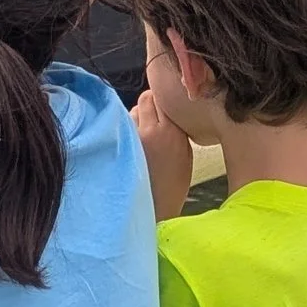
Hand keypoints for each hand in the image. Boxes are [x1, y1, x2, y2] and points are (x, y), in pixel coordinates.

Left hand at [132, 88, 193, 222]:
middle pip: (145, 98)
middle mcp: (153, 130)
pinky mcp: (120, 145)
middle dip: (148, 103)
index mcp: (174, 132)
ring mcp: (134, 138)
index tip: (163, 104)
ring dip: (135, 116)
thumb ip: (177, 128)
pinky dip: (125, 129)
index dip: (161, 98)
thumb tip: (165, 108)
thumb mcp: (186, 154)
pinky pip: (122, 126)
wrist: (156, 209)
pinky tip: (131, 144)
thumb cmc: (172, 185)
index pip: (162, 97)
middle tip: (151, 118)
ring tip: (141, 134)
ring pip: (131, 110)